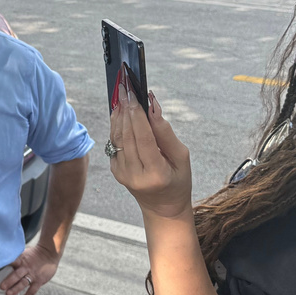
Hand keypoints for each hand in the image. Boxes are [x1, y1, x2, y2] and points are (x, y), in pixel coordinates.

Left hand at [0, 243, 59, 294]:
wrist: (50, 253)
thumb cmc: (34, 253)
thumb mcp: (24, 252)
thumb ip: (15, 258)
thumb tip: (3, 259)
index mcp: (21, 259)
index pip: (11, 261)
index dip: (4, 265)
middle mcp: (26, 267)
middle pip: (16, 274)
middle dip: (8, 281)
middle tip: (1, 287)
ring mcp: (33, 275)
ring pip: (23, 283)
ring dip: (15, 289)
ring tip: (8, 294)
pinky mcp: (39, 281)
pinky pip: (32, 291)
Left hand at [109, 79, 192, 219]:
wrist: (162, 207)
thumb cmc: (178, 181)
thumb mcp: (181, 157)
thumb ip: (166, 132)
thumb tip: (152, 106)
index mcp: (155, 173)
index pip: (143, 138)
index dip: (137, 115)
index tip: (135, 94)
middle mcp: (134, 174)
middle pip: (127, 136)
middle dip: (126, 109)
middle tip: (126, 87)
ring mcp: (122, 174)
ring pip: (117, 139)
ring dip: (118, 115)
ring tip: (121, 95)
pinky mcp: (115, 171)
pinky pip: (114, 144)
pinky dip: (116, 126)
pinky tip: (120, 112)